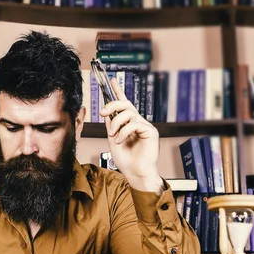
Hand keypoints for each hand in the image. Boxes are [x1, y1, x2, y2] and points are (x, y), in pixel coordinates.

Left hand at [99, 77, 162, 193]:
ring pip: (128, 113)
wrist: (135, 173)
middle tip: (103, 113)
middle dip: (112, 105)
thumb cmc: (126, 160)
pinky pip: (134, 124)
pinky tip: (120, 140)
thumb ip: (111, 125)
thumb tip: (107, 113)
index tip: (113, 80)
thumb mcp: (113, 139)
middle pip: (125, 104)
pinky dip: (124, 132)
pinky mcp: (151, 131)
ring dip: (117, 123)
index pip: (124, 103)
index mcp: (129, 123)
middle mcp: (138, 122)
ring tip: (113, 136)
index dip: (119, 91)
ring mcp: (145, 126)